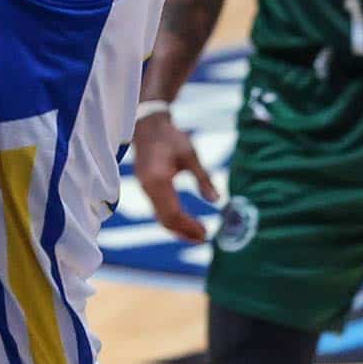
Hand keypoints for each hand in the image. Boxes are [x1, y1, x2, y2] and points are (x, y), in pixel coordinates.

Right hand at [132, 110, 218, 241]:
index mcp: (158, 179)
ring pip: (160, 217)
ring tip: (198, 235)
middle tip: (205, 238)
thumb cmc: (171, 138)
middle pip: (165, 220)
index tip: (206, 232)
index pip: (173, 212)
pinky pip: (158, 210)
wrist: (148, 126)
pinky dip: (172, 220)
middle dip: (184, 232)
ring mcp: (145, 189)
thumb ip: (203, 178)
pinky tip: (186, 223)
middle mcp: (148, 188)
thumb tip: (217, 201)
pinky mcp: (146, 188)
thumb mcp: (191, 155)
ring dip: (178, 229)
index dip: (189, 226)